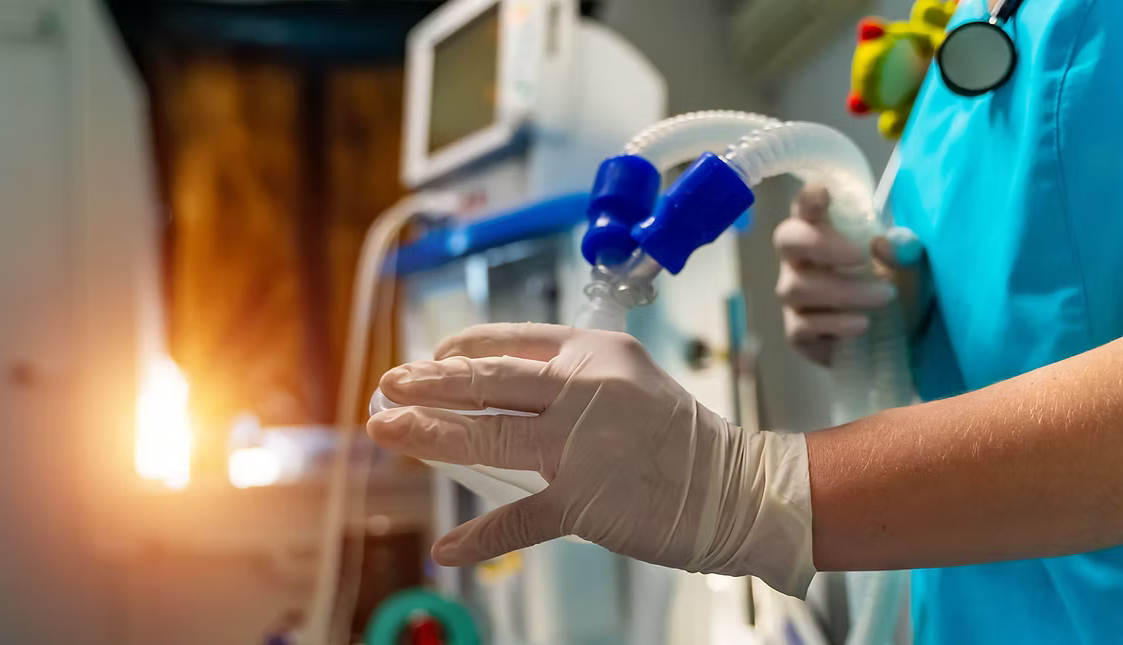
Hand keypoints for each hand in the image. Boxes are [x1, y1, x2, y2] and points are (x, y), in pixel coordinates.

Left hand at [367, 323, 815, 596]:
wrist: (737, 486)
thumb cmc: (681, 437)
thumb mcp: (630, 380)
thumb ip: (572, 379)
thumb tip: (508, 387)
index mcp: (594, 352)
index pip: (511, 343)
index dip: (461, 350)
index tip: (429, 359)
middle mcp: (583, 388)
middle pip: (486, 381)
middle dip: (427, 384)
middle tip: (386, 385)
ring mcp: (581, 444)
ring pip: (486, 433)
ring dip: (428, 434)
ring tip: (386, 431)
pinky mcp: (585, 498)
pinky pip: (520, 518)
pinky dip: (480, 537)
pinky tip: (448, 546)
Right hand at [774, 184, 926, 365]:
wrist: (900, 339)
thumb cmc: (898, 287)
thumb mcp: (913, 267)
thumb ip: (905, 252)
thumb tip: (885, 245)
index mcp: (823, 231)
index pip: (805, 206)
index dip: (808, 198)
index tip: (823, 192)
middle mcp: (800, 260)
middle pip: (786, 240)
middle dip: (819, 244)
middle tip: (860, 256)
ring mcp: (794, 297)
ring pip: (797, 288)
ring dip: (843, 291)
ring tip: (884, 296)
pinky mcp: (797, 333)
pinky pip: (803, 325)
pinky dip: (835, 324)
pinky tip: (861, 324)